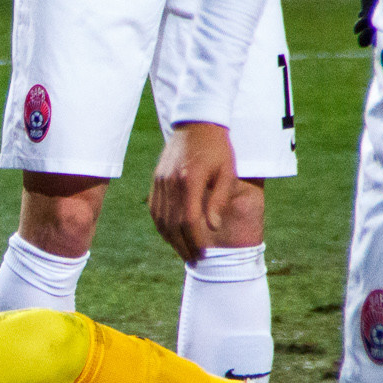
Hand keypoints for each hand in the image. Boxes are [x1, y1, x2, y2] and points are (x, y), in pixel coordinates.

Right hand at [149, 123, 239, 263]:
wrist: (197, 123)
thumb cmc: (219, 149)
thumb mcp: (227, 173)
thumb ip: (219, 200)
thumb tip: (212, 227)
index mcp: (189, 180)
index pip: (189, 220)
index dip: (195, 240)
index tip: (204, 253)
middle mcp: (171, 182)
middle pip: (172, 223)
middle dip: (184, 245)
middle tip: (196, 259)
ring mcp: (160, 181)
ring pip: (160, 219)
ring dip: (171, 239)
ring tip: (184, 252)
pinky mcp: (156, 179)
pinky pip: (155, 209)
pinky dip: (162, 226)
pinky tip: (171, 235)